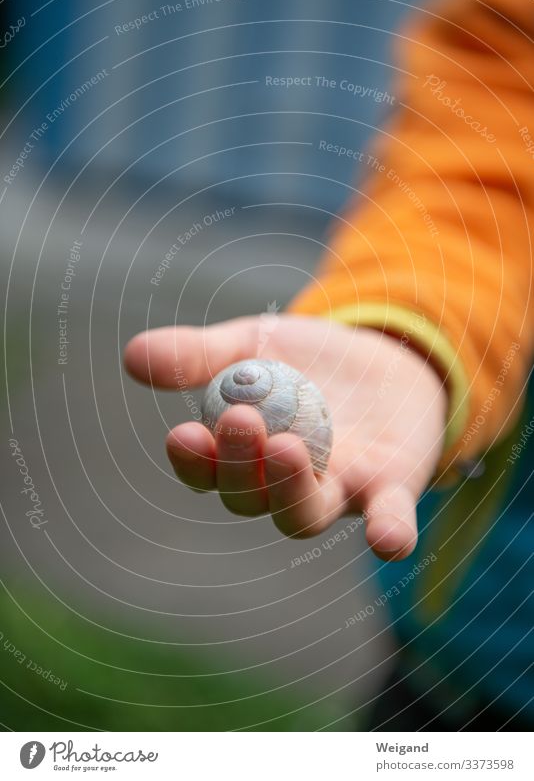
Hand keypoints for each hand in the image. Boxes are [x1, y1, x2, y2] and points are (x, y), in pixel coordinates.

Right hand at [124, 314, 446, 560]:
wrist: (382, 352)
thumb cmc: (306, 359)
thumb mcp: (252, 343)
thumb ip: (200, 353)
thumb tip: (133, 355)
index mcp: (244, 456)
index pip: (206, 472)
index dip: (192, 462)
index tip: (181, 434)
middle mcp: (284, 484)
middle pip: (251, 498)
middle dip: (239, 466)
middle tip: (241, 419)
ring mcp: (337, 489)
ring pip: (304, 515)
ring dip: (290, 491)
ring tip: (285, 448)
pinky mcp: (391, 484)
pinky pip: (390, 517)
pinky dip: (388, 531)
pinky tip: (387, 539)